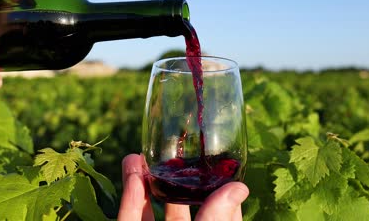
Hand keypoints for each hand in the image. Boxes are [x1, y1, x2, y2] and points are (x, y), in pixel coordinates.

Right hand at [118, 154, 248, 220]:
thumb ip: (216, 219)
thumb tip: (240, 188)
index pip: (218, 217)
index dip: (219, 192)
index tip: (218, 166)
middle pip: (178, 211)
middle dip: (174, 180)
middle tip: (174, 154)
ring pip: (148, 212)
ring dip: (146, 180)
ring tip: (143, 153)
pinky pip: (128, 217)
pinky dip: (129, 193)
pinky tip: (131, 166)